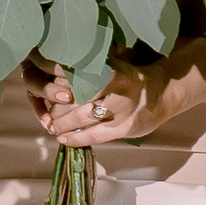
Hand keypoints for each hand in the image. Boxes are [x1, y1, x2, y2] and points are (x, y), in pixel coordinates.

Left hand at [32, 58, 160, 150]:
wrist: (162, 94)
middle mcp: (117, 86)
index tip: (43, 84)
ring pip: (84, 116)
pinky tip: (64, 140)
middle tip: (46, 112)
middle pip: (77, 95)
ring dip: (63, 123)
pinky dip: (77, 138)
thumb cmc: (130, 79)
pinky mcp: (125, 128)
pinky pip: (96, 135)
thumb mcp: (113, 65)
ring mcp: (122, 108)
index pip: (77, 73)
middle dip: (57, 106)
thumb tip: (51, 71)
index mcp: (111, 67)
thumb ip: (88, 68)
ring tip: (52, 127)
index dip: (56, 80)